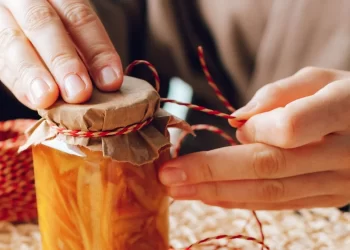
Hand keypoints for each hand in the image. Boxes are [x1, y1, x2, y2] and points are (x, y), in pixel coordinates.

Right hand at [0, 0, 122, 108]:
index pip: (78, 17)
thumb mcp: (71, 25)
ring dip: (33, 73)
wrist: (19, 14)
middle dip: (63, 60)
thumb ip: (85, 48)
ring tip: (47, 98)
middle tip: (79, 92)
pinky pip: (1, 63)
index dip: (96, 50)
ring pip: (13, 42)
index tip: (111, 81)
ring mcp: (1, 16)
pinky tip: (35, 100)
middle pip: (43, 23)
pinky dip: (19, 83)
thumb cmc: (59, 26)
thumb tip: (107, 82)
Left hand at [159, 67, 349, 209]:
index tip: (237, 126)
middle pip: (268, 166)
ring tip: (177, 189)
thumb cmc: (346, 96)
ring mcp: (337, 182)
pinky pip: (279, 203)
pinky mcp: (327, 198)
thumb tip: (239, 120)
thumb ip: (279, 94)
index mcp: (343, 110)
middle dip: (211, 172)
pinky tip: (209, 197)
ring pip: (269, 192)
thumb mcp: (319, 79)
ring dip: (217, 192)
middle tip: (168, 174)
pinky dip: (240, 200)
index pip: (290, 127)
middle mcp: (342, 152)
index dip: (257, 129)